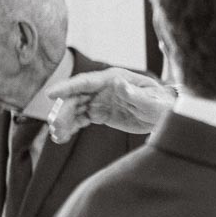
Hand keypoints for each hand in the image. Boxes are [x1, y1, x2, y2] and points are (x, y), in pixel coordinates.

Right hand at [46, 68, 173, 141]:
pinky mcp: (100, 113)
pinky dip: (70, 128)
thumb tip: (116, 82)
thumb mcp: (151, 100)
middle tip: (55, 126)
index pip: (86, 82)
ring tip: (57, 135)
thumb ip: (134, 93)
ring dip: (63, 121)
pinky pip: (80, 119)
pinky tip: (61, 138)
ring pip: (75, 109)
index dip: (67, 87)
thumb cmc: (162, 104)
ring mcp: (100, 100)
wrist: (165, 115)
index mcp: (114, 79)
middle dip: (63, 110)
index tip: (49, 95)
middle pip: (76, 97)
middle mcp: (103, 88)